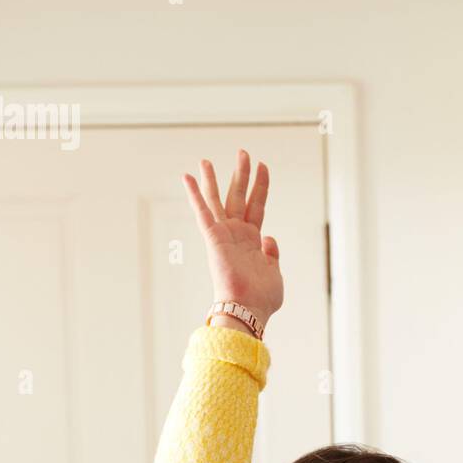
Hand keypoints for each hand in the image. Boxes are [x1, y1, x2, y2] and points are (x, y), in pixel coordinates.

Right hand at [182, 150, 283, 325]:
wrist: (249, 310)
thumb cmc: (261, 299)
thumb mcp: (274, 273)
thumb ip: (272, 254)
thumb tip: (270, 238)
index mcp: (252, 241)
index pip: (257, 207)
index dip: (261, 186)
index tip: (263, 166)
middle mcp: (237, 234)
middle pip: (238, 196)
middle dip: (241, 174)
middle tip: (243, 152)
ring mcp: (224, 235)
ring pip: (219, 200)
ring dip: (215, 179)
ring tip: (208, 159)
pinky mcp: (214, 238)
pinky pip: (202, 212)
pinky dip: (194, 195)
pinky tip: (187, 177)